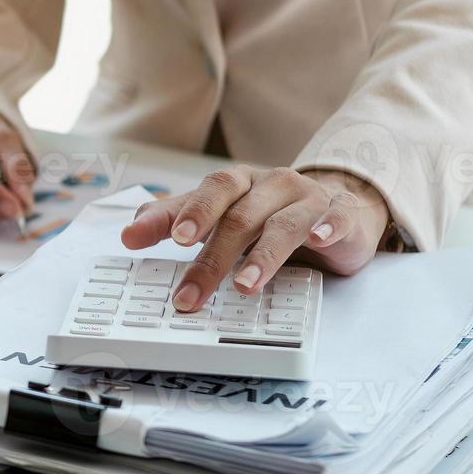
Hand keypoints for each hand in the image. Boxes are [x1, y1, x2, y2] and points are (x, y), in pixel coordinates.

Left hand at [120, 166, 389, 311]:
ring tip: (244, 284)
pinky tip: (318, 241)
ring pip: (282, 225)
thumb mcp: (225, 214)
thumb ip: (179, 220)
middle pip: (237, 216)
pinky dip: (326, 229)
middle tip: (189, 290)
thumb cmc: (273, 213)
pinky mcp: (341, 215)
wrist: (342, 205)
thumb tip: (130, 230)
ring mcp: (307, 199)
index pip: (203, 193)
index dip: (173, 215)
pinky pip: (334, 220)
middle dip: (210, 255)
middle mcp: (270, 185)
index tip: (139, 238)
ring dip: (262, 256)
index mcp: (238, 183)